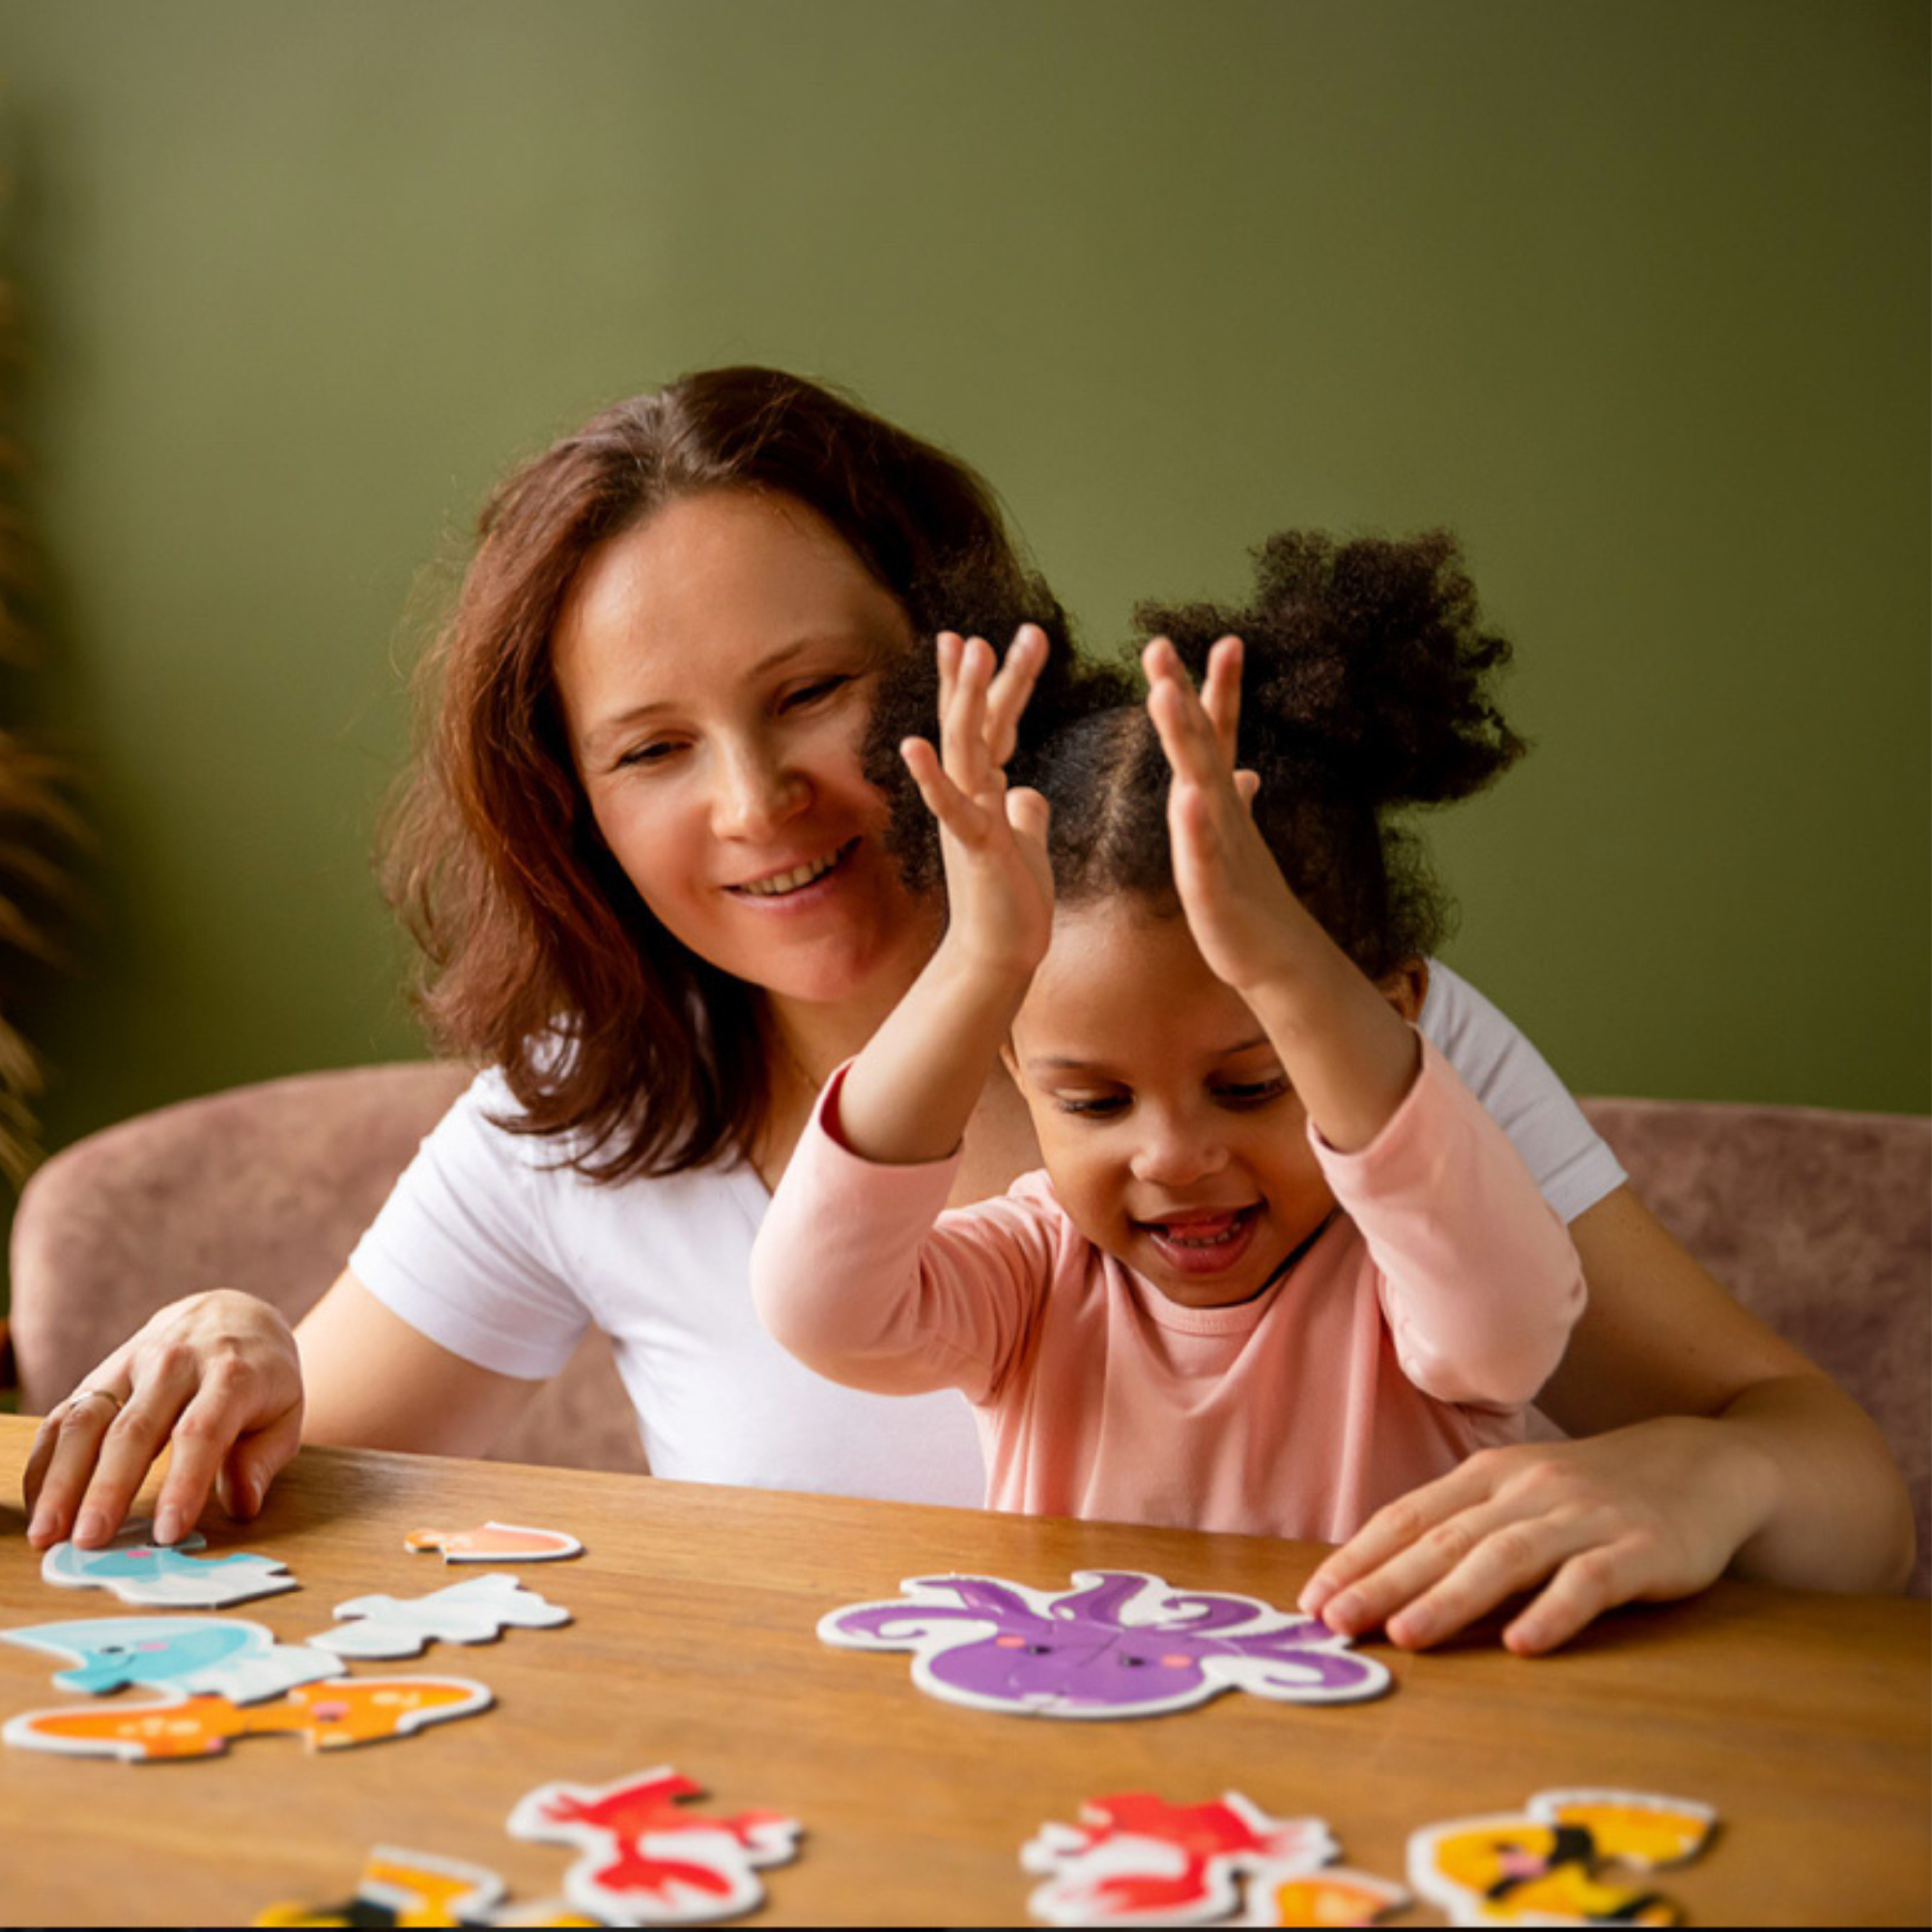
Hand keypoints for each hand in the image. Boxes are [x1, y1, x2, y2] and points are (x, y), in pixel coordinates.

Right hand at [21, 1289, 304, 1550]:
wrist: (232, 1314)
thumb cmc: (261, 1379)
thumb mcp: (285, 1413)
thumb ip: (263, 1460)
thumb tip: (243, 1506)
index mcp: (232, 1375)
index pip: (202, 1432)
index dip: (183, 1484)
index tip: (167, 1533)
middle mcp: (177, 1363)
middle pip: (135, 1429)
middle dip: (108, 1489)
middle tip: (88, 1542)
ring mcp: (133, 1363)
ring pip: (88, 1420)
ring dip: (61, 1479)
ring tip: (46, 1532)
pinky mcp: (101, 1371)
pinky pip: (65, 1414)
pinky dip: (45, 1460)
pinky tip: (37, 1503)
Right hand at [900, 626, 1053, 984]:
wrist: (999, 958)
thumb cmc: (1012, 906)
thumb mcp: (1026, 846)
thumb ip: (1024, 814)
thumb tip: (1029, 793)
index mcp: (986, 792)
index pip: (992, 726)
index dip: (996, 684)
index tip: (997, 638)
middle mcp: (970, 797)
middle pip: (978, 722)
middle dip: (988, 675)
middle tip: (1006, 629)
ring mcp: (966, 819)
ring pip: (963, 748)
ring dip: (965, 696)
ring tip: (969, 647)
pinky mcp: (973, 847)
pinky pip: (949, 807)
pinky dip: (932, 777)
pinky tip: (914, 743)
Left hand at [1141, 635, 1294, 997]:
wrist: (1278, 961)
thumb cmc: (1249, 900)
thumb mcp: (1235, 841)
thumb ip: (1234, 800)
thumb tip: (1245, 771)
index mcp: (1218, 803)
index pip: (1218, 735)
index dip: (1214, 688)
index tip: (1217, 639)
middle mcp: (1222, 814)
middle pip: (1201, 743)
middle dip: (1182, 692)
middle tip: (1158, 645)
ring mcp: (1222, 849)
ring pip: (1200, 785)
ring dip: (1184, 738)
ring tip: (1165, 695)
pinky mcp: (1215, 890)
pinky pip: (1203, 853)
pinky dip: (1196, 825)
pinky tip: (1187, 796)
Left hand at [1297, 1421, 1771, 1654]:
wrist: (1703, 1465)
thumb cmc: (1592, 1493)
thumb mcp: (1521, 1496)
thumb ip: (1462, 1527)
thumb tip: (1381, 1579)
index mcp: (1489, 1475)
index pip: (1408, 1516)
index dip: (1359, 1557)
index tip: (1312, 1599)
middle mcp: (1528, 1490)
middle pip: (1444, 1538)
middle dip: (1383, 1582)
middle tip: (1335, 1622)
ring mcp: (1584, 1517)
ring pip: (1506, 1557)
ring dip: (1451, 1598)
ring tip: (1406, 1636)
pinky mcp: (1640, 1550)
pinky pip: (1591, 1581)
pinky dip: (1554, 1610)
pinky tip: (1524, 1644)